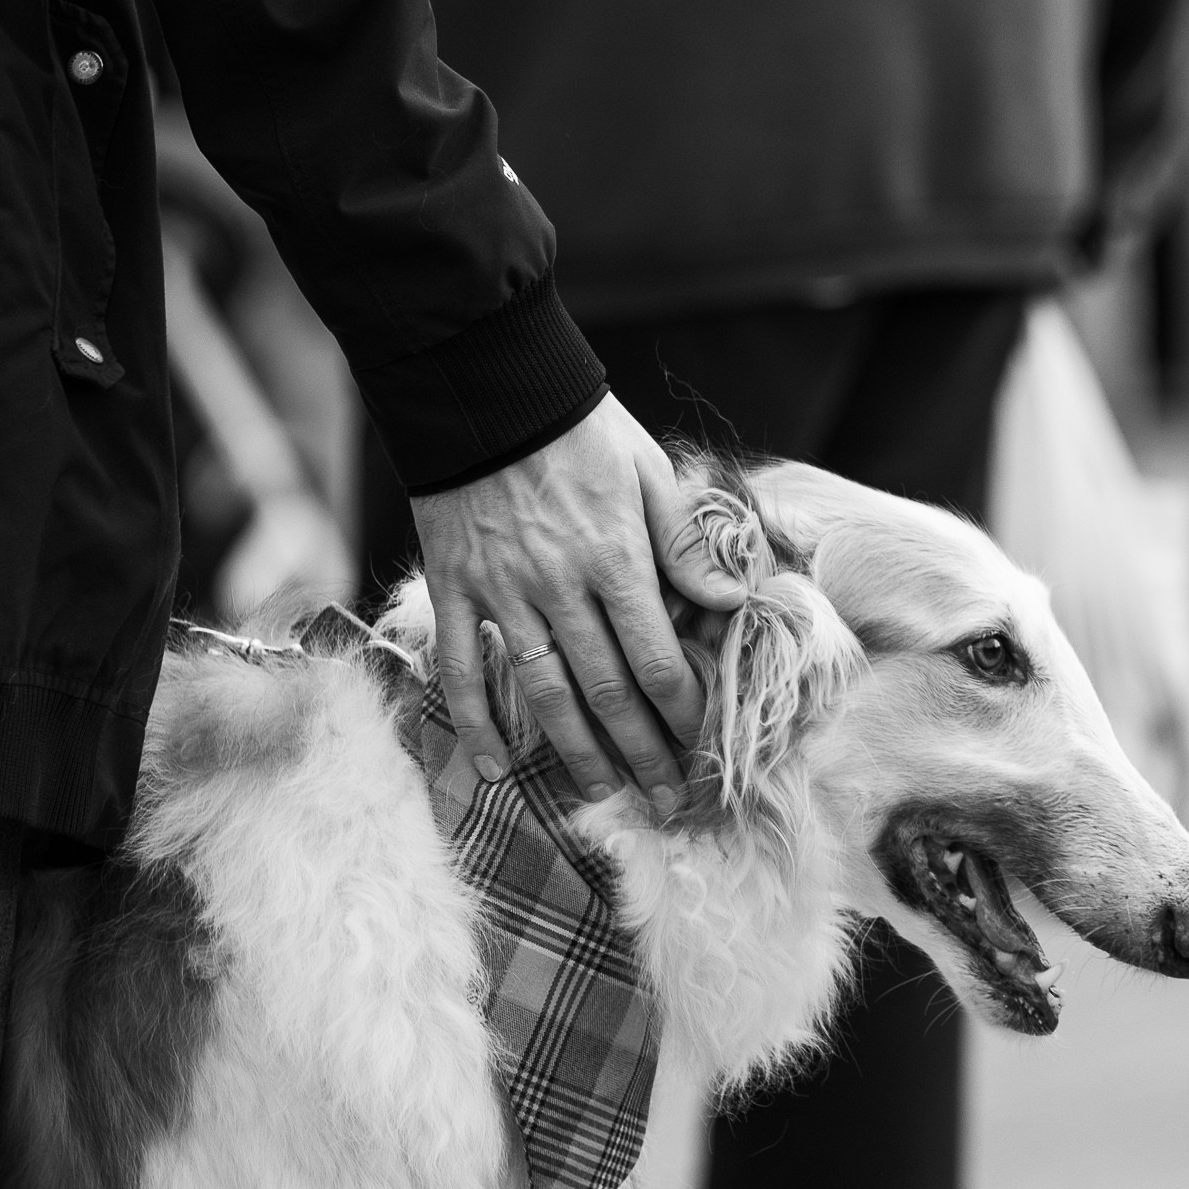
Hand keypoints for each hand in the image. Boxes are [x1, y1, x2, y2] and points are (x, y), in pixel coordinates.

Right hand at [412, 395, 745, 806]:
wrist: (486, 390)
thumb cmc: (579, 429)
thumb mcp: (649, 472)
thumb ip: (687, 543)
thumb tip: (733, 602)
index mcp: (616, 559)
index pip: (656, 660)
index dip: (682, 713)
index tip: (701, 747)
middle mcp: (560, 586)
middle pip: (607, 691)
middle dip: (642, 752)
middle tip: (665, 798)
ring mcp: (503, 592)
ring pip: (543, 692)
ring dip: (576, 751)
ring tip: (603, 791)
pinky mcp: (455, 589)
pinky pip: (464, 668)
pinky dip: (479, 721)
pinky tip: (498, 766)